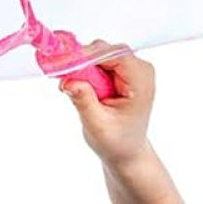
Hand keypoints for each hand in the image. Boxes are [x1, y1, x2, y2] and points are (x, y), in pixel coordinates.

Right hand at [62, 42, 182, 203]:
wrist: (127, 151)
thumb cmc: (117, 142)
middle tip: (61, 73)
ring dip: (85, 66)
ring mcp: (133, 69)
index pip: (116, 55)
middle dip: (84, 60)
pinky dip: (89, 69)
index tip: (65, 60)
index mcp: (141, 81)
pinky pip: (103, 61)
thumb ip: (84, 101)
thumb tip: (68, 81)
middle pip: (108, 52)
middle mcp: (141, 70)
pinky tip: (80, 83)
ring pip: (104, 54)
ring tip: (71, 83)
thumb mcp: (97, 126)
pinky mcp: (124, 71)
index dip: (90, 54)